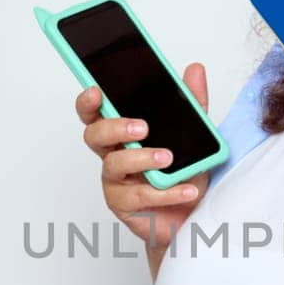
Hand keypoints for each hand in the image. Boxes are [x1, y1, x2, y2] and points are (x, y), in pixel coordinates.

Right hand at [76, 62, 210, 253]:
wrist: (193, 214)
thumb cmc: (184, 173)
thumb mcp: (193, 135)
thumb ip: (192, 104)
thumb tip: (194, 69)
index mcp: (122, 133)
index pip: (96, 113)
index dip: (89, 102)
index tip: (96, 91)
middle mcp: (114, 155)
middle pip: (95, 136)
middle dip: (115, 128)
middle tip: (142, 128)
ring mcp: (116, 181)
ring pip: (114, 165)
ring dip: (142, 158)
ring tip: (168, 158)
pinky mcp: (126, 206)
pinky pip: (139, 196)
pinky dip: (166, 192)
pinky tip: (187, 188)